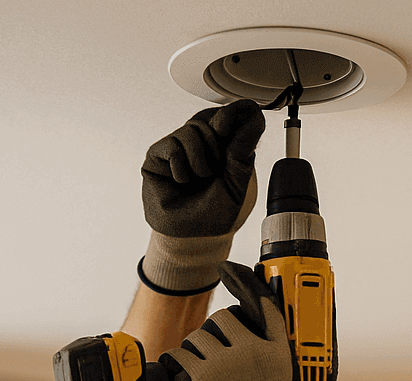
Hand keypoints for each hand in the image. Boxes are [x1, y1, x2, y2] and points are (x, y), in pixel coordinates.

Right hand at [139, 100, 265, 294]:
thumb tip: (253, 117)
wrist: (189, 236)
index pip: (232, 116)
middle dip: (217, 143)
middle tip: (213, 169)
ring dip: (200, 161)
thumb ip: (243, 151)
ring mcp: (180, 146)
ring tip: (197, 179)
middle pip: (211, 118)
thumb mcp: (236, 183)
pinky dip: (181, 167)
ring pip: (193, 129)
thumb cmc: (212, 214)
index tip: (235, 121)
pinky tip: (180, 180)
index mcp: (225, 148)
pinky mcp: (159, 154)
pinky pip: (173, 144)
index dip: (236, 113)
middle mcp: (202, 143)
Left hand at [159, 262, 294, 380]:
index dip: (252, 293)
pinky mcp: (203, 373)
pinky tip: (178, 373)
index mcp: (278, 356)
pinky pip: (180, 354)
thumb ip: (265, 363)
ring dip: (192, 351)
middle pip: (225, 319)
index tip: (237, 279)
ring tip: (196, 373)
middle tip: (209, 356)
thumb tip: (247, 342)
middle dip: (212, 334)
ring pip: (198, 336)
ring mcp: (229, 361)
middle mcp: (255, 352)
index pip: (268, 312)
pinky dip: (174, 363)